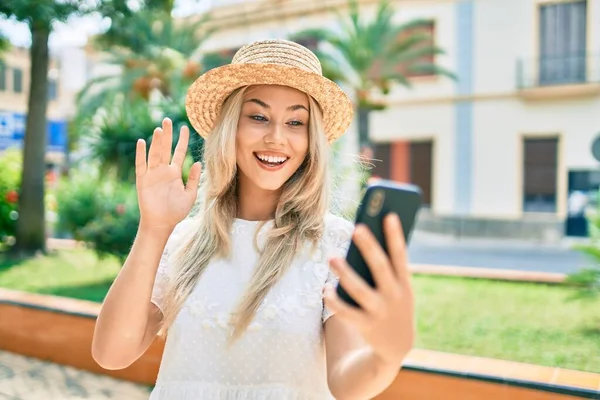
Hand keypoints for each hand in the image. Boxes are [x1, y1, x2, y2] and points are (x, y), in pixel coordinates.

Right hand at [135, 118, 201, 229]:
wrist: (162, 223)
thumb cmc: (176, 211)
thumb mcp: (190, 195)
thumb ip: (193, 179)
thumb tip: (198, 162)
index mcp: (174, 172)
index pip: (179, 152)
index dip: (182, 140)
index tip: (184, 127)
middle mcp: (163, 170)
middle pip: (165, 148)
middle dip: (167, 135)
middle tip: (168, 120)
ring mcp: (152, 174)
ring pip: (154, 154)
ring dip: (156, 142)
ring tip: (159, 129)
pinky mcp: (142, 180)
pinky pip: (141, 165)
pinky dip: (141, 154)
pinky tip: (142, 142)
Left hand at [324, 214, 414, 366]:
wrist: (397, 345)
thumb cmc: (393, 302)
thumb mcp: (398, 286)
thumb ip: (386, 266)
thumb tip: (367, 235)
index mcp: (404, 283)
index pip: (400, 255)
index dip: (396, 235)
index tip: (389, 214)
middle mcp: (394, 296)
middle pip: (380, 268)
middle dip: (369, 248)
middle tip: (356, 227)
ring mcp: (379, 312)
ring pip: (359, 290)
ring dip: (345, 273)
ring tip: (332, 257)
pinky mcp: (365, 325)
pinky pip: (346, 312)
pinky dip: (334, 300)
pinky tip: (324, 288)